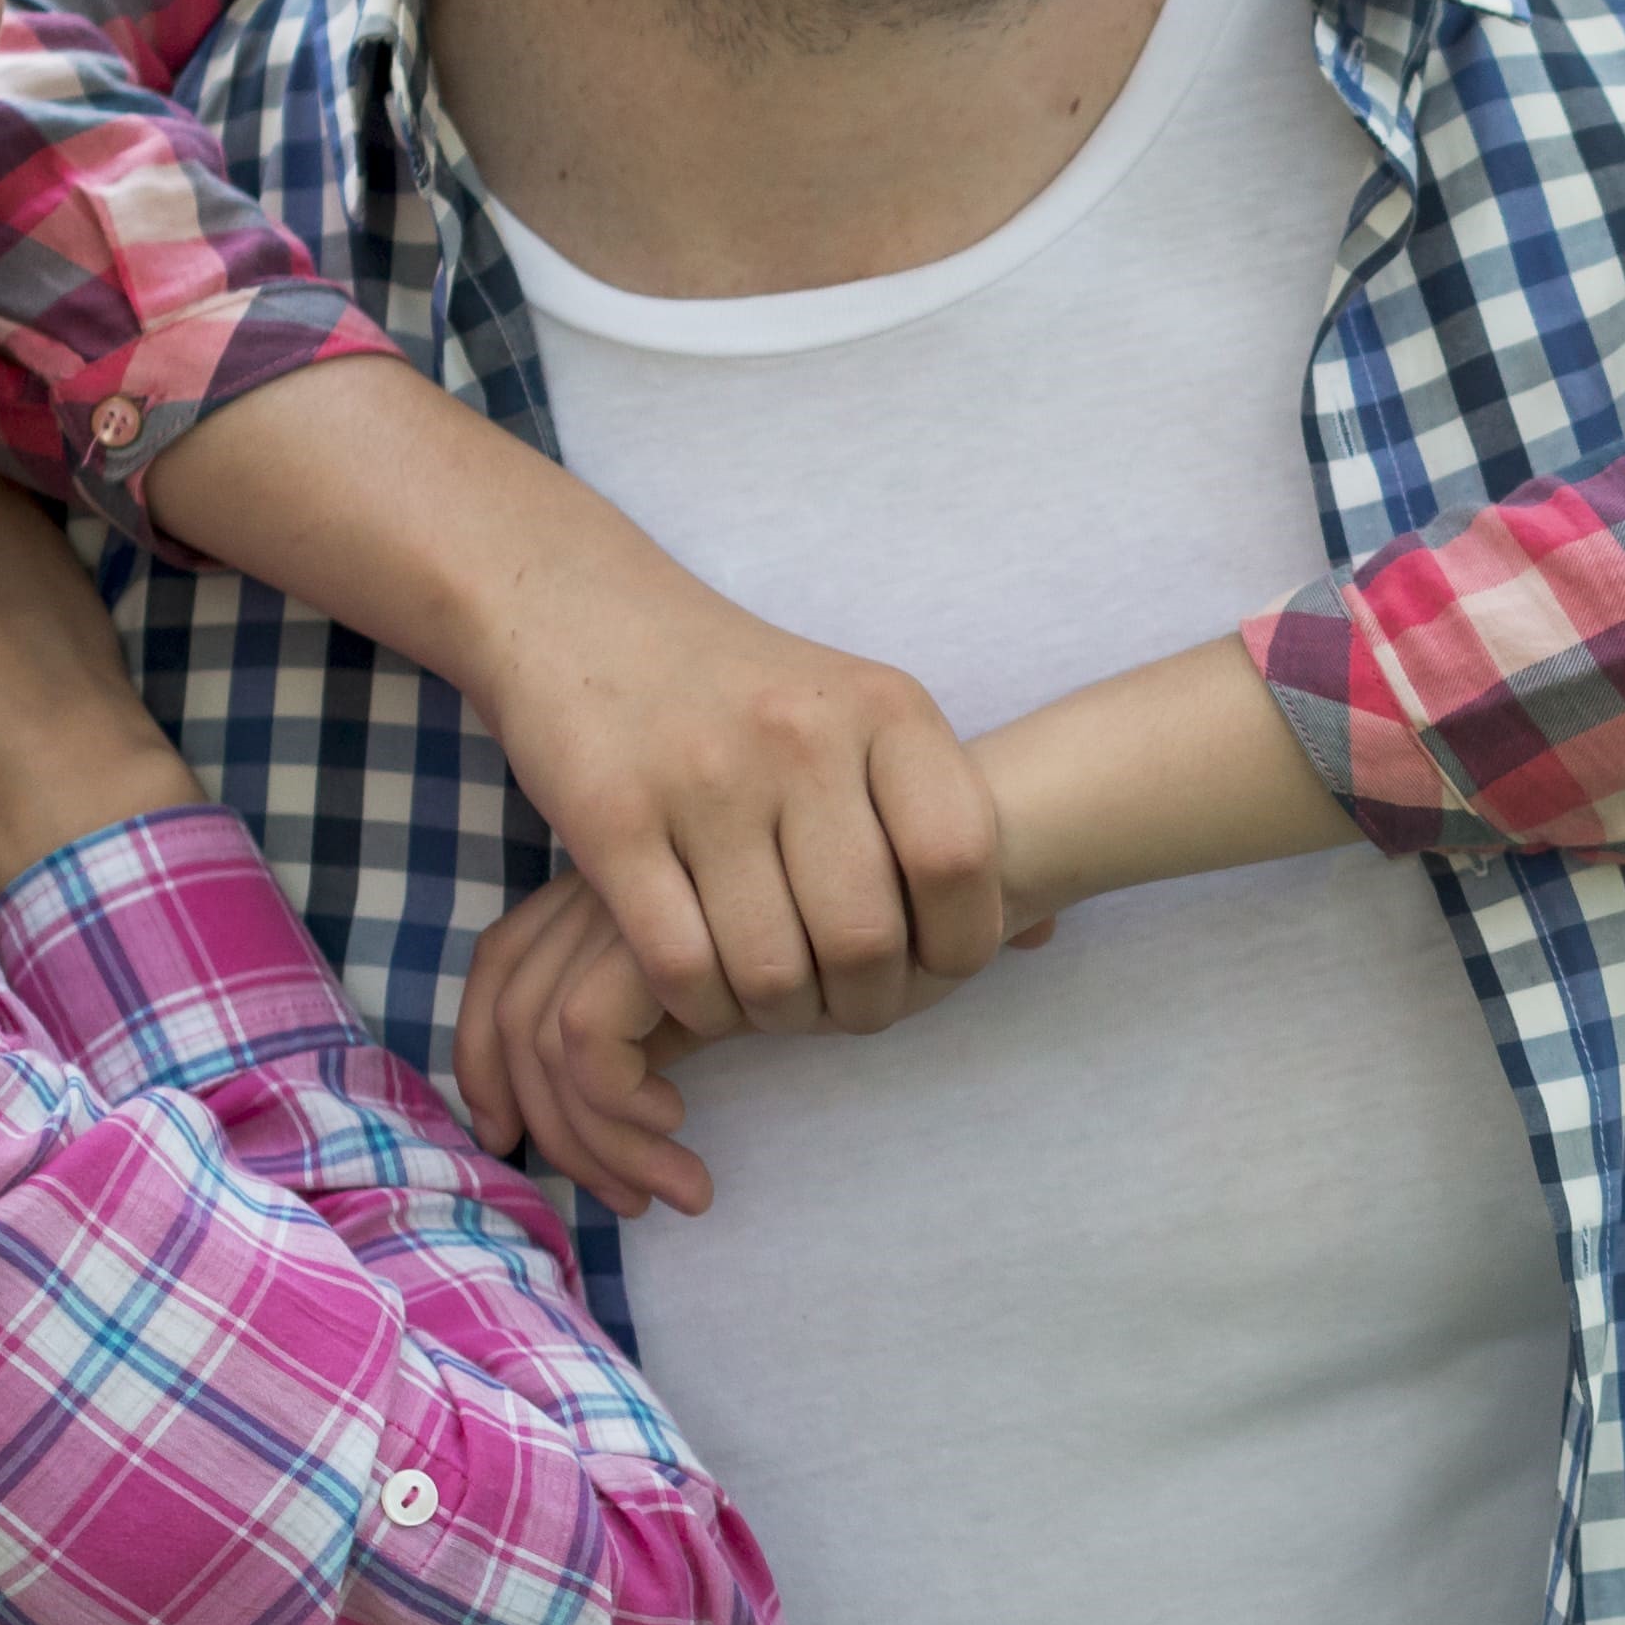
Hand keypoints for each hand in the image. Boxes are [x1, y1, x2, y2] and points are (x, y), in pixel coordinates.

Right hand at [145, 360, 1011, 1053]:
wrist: (579, 607)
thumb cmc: (741, 684)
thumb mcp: (860, 711)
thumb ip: (942, 813)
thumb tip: (1045, 927)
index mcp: (884, 708)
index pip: (961, 856)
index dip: (963, 942)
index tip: (937, 969)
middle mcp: (802, 736)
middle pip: (867, 936)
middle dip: (866, 1004)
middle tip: (846, 1009)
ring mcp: (702, 776)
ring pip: (772, 968)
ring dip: (778, 1017)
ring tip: (775, 1005)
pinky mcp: (610, 818)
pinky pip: (681, 964)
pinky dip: (701, 1005)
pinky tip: (705, 990)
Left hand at [450, 862, 1059, 1221]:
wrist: (990, 821)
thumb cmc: (905, 885)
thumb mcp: (796, 926)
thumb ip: (721, 962)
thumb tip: (630, 1085)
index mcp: (639, 856)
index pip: (508, 960)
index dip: (500, 1056)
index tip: (535, 1135)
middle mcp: (623, 866)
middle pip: (509, 1002)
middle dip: (554, 1120)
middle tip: (631, 1192)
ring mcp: (644, 884)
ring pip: (546, 1030)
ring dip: (600, 1135)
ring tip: (679, 1184)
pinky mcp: (676, 917)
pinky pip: (592, 1034)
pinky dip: (617, 1110)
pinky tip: (684, 1135)